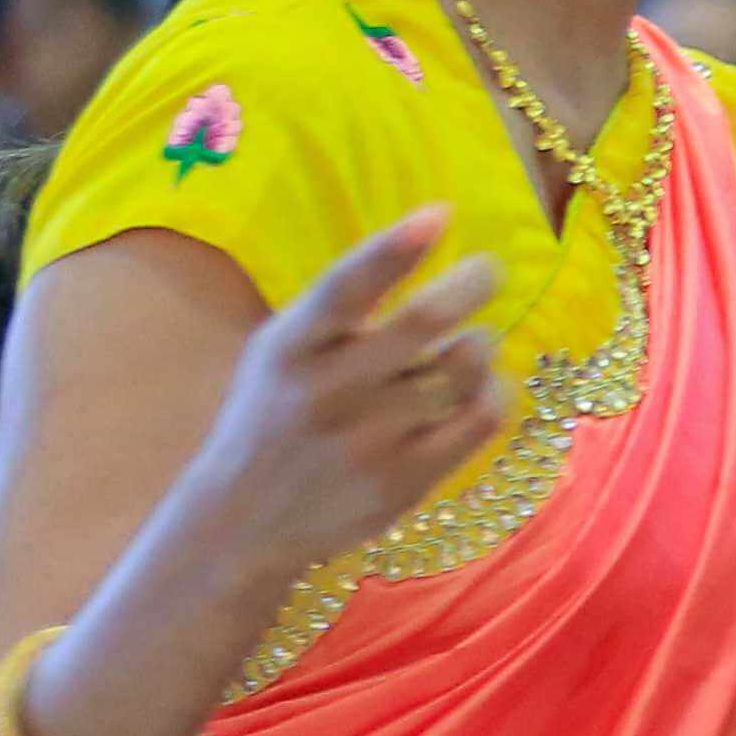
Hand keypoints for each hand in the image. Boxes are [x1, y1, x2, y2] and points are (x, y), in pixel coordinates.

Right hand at [188, 207, 509, 574]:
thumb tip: (425, 242)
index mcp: (289, 348)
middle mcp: (327, 390)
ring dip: (481, 344)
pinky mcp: (403, 481)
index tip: (438, 213)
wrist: (241, 522)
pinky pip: (478, 420)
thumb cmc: (276, 416)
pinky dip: (494, 392)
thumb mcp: (280, 354)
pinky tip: (483, 386)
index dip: (392, 250)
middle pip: (422, 325)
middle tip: (486, 269)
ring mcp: (367, 439)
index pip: (342, 288)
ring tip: (472, 343)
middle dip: (469, 285)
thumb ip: (337, 311)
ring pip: (461, 370)